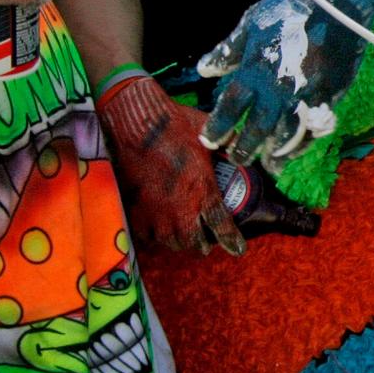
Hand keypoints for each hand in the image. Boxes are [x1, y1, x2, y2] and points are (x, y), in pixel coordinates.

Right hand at [97, 73, 244, 253]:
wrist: (133, 122)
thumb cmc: (173, 123)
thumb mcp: (207, 132)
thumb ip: (226, 144)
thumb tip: (240, 146)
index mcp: (203, 190)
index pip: (222, 227)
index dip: (232, 241)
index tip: (238, 249)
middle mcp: (180, 209)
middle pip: (195, 243)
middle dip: (203, 242)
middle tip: (206, 236)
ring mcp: (155, 214)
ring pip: (171, 242)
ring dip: (180, 239)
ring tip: (183, 231)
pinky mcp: (134, 211)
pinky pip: (148, 235)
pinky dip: (156, 234)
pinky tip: (159, 225)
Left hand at [199, 0, 373, 168]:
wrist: (338, 4)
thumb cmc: (291, 9)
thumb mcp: (251, 23)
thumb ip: (228, 50)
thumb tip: (204, 69)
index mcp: (255, 70)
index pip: (230, 108)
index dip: (218, 127)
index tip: (209, 140)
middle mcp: (278, 89)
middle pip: (257, 131)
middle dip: (244, 149)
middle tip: (236, 158)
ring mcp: (306, 96)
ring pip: (287, 137)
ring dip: (274, 154)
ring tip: (266, 164)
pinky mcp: (330, 97)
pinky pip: (314, 129)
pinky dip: (303, 143)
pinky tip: (295, 150)